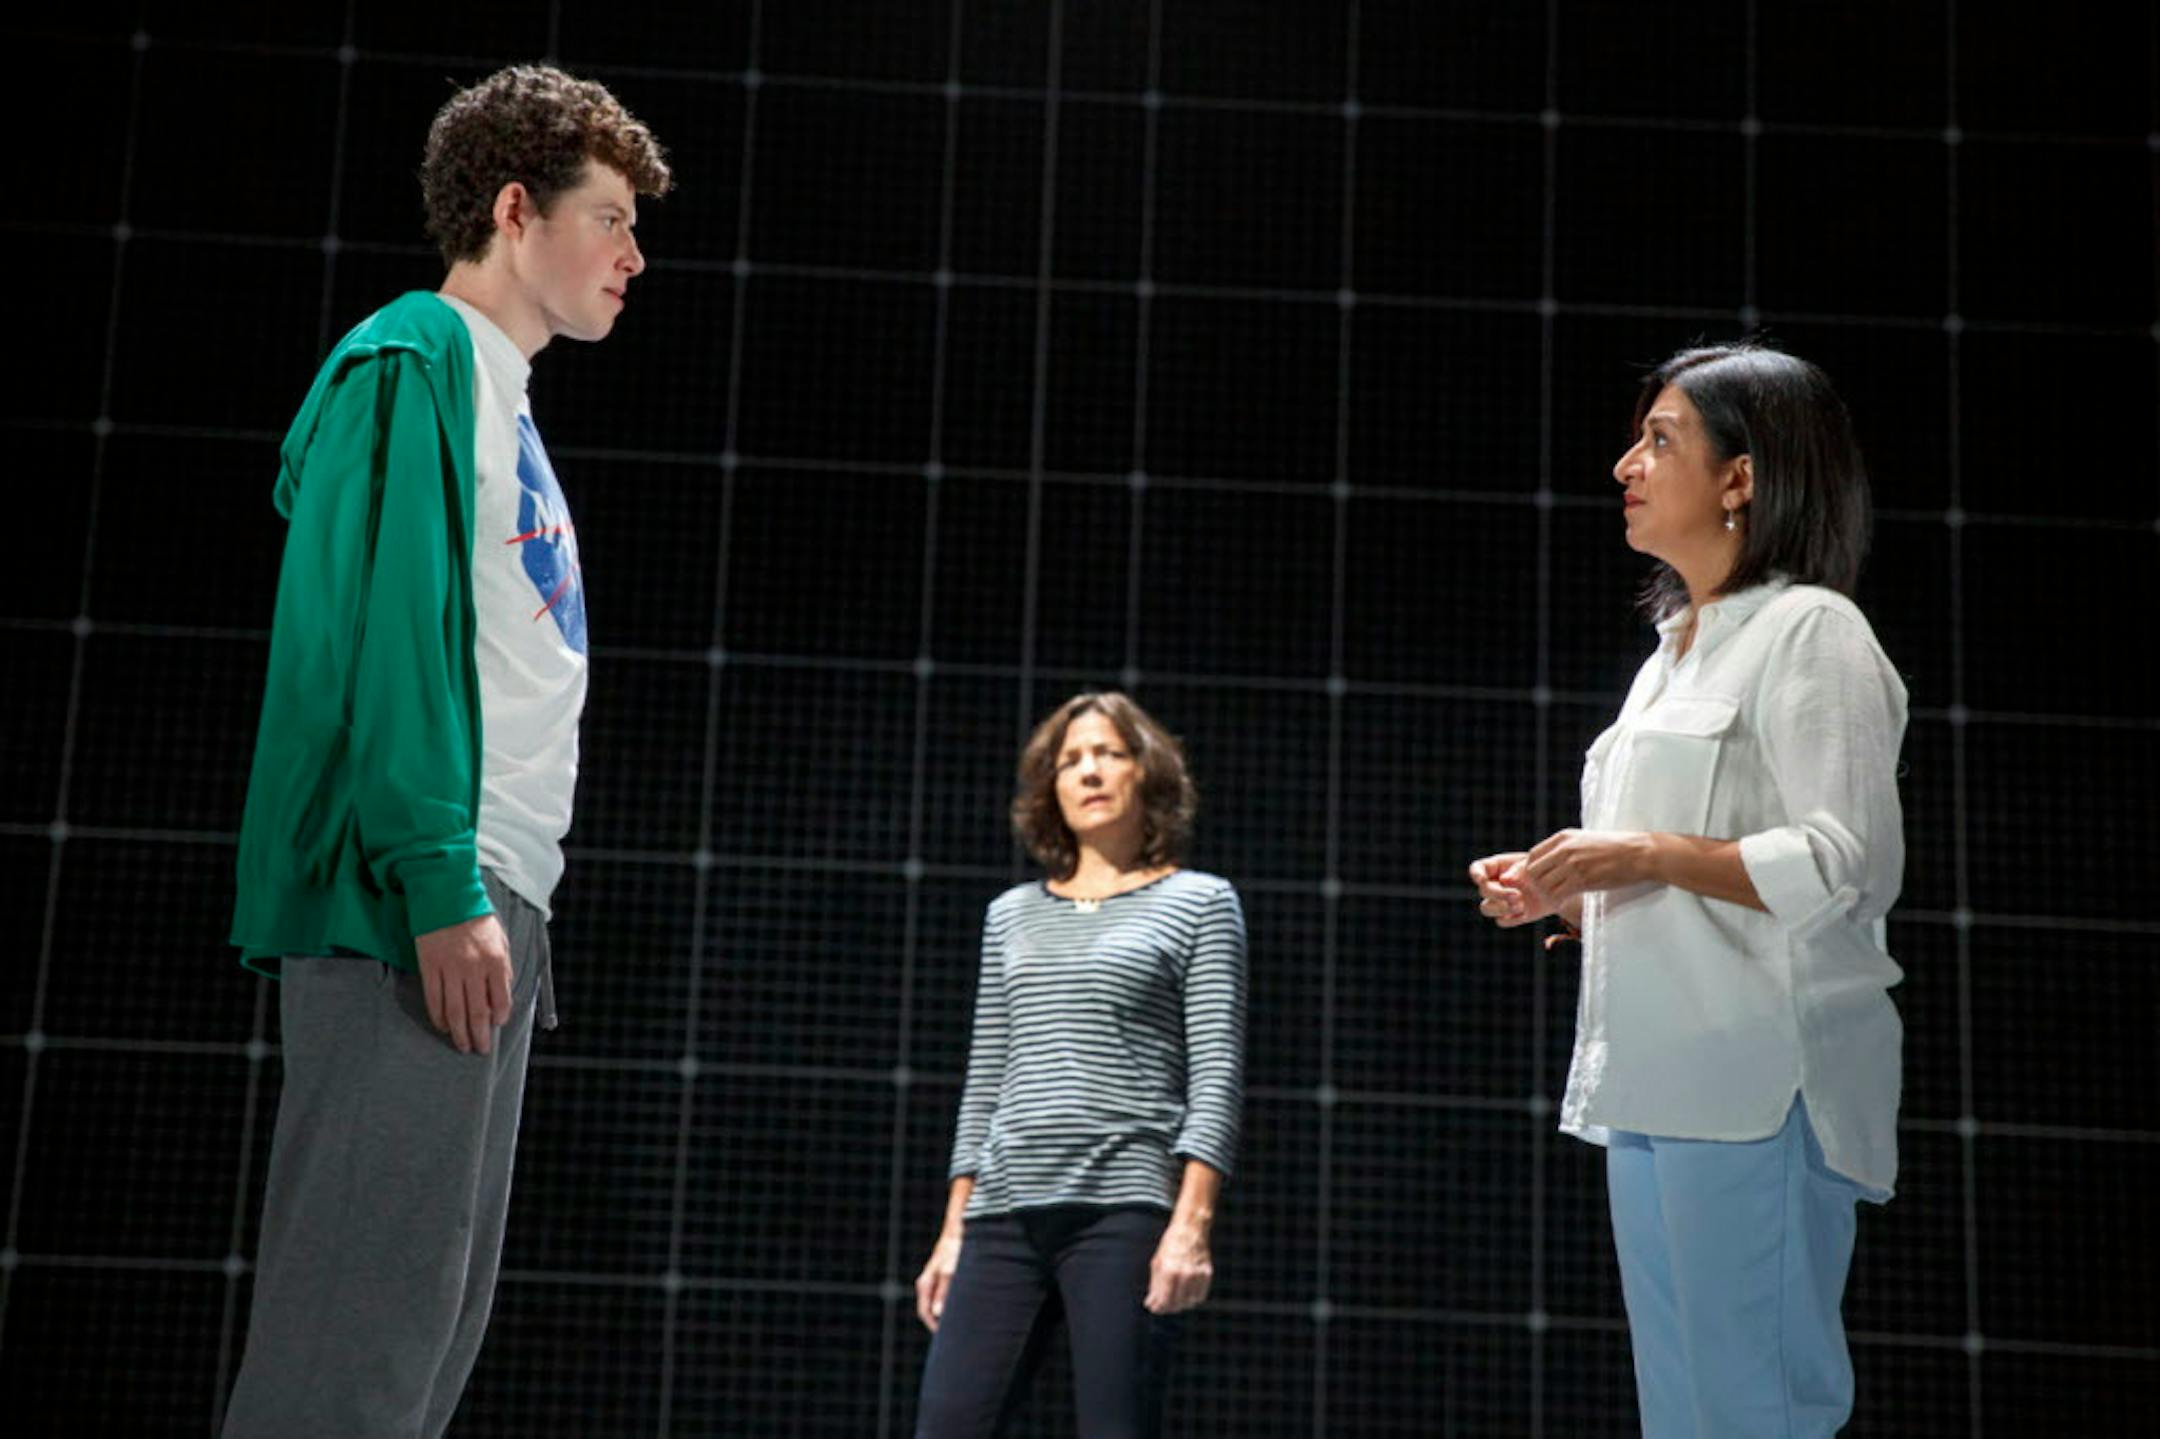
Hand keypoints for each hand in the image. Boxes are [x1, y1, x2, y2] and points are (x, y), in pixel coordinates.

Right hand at [414, 913, 511, 1054]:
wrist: (446, 896)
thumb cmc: (476, 919)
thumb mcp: (501, 940)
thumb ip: (503, 969)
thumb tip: (502, 998)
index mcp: (495, 960)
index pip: (501, 1000)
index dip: (499, 1018)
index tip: (496, 1025)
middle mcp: (473, 968)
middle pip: (477, 1011)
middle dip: (479, 1035)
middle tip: (480, 1050)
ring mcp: (449, 969)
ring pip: (454, 1010)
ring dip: (459, 1032)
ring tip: (462, 1046)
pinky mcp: (429, 967)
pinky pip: (433, 999)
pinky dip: (438, 1017)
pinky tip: (443, 1026)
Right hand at [915, 1231, 962, 1331]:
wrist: (959, 1229)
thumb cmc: (954, 1249)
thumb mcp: (950, 1272)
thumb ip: (943, 1292)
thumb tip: (938, 1313)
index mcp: (926, 1284)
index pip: (925, 1313)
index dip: (934, 1326)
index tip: (946, 1337)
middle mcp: (928, 1283)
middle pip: (930, 1309)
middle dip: (940, 1322)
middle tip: (955, 1333)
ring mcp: (935, 1278)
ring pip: (938, 1302)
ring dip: (947, 1312)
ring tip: (962, 1322)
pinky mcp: (944, 1274)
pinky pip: (944, 1294)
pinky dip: (951, 1302)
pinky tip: (964, 1305)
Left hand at [1144, 1220, 1212, 1314]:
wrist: (1190, 1230)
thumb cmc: (1170, 1245)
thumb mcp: (1157, 1263)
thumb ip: (1154, 1286)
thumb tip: (1150, 1304)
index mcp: (1169, 1270)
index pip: (1164, 1300)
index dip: (1158, 1307)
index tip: (1154, 1308)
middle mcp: (1184, 1274)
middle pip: (1176, 1304)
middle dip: (1167, 1308)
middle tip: (1162, 1306)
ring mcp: (1197, 1275)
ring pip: (1189, 1303)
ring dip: (1180, 1304)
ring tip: (1173, 1298)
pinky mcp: (1207, 1274)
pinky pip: (1200, 1296)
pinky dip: (1192, 1298)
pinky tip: (1185, 1293)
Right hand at [1467, 851, 1558, 927]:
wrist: (1555, 885)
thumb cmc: (1541, 868)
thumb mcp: (1530, 864)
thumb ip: (1516, 871)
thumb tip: (1504, 880)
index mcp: (1494, 867)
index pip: (1477, 869)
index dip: (1476, 875)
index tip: (1482, 879)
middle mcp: (1493, 885)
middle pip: (1483, 891)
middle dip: (1498, 894)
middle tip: (1518, 895)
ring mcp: (1499, 901)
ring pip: (1486, 909)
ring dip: (1502, 908)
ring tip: (1521, 905)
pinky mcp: (1508, 916)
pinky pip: (1501, 921)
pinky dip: (1512, 919)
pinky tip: (1526, 912)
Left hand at [1521, 829, 1657, 903]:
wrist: (1639, 853)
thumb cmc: (1615, 847)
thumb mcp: (1585, 839)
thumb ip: (1566, 848)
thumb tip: (1551, 860)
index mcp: (1563, 837)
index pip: (1533, 855)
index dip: (1530, 870)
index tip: (1537, 880)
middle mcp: (1564, 849)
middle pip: (1533, 871)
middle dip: (1535, 885)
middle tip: (1544, 894)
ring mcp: (1573, 864)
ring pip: (1544, 885)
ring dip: (1546, 895)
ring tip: (1555, 900)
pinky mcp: (1583, 879)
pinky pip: (1559, 895)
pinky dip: (1557, 902)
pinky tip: (1564, 904)